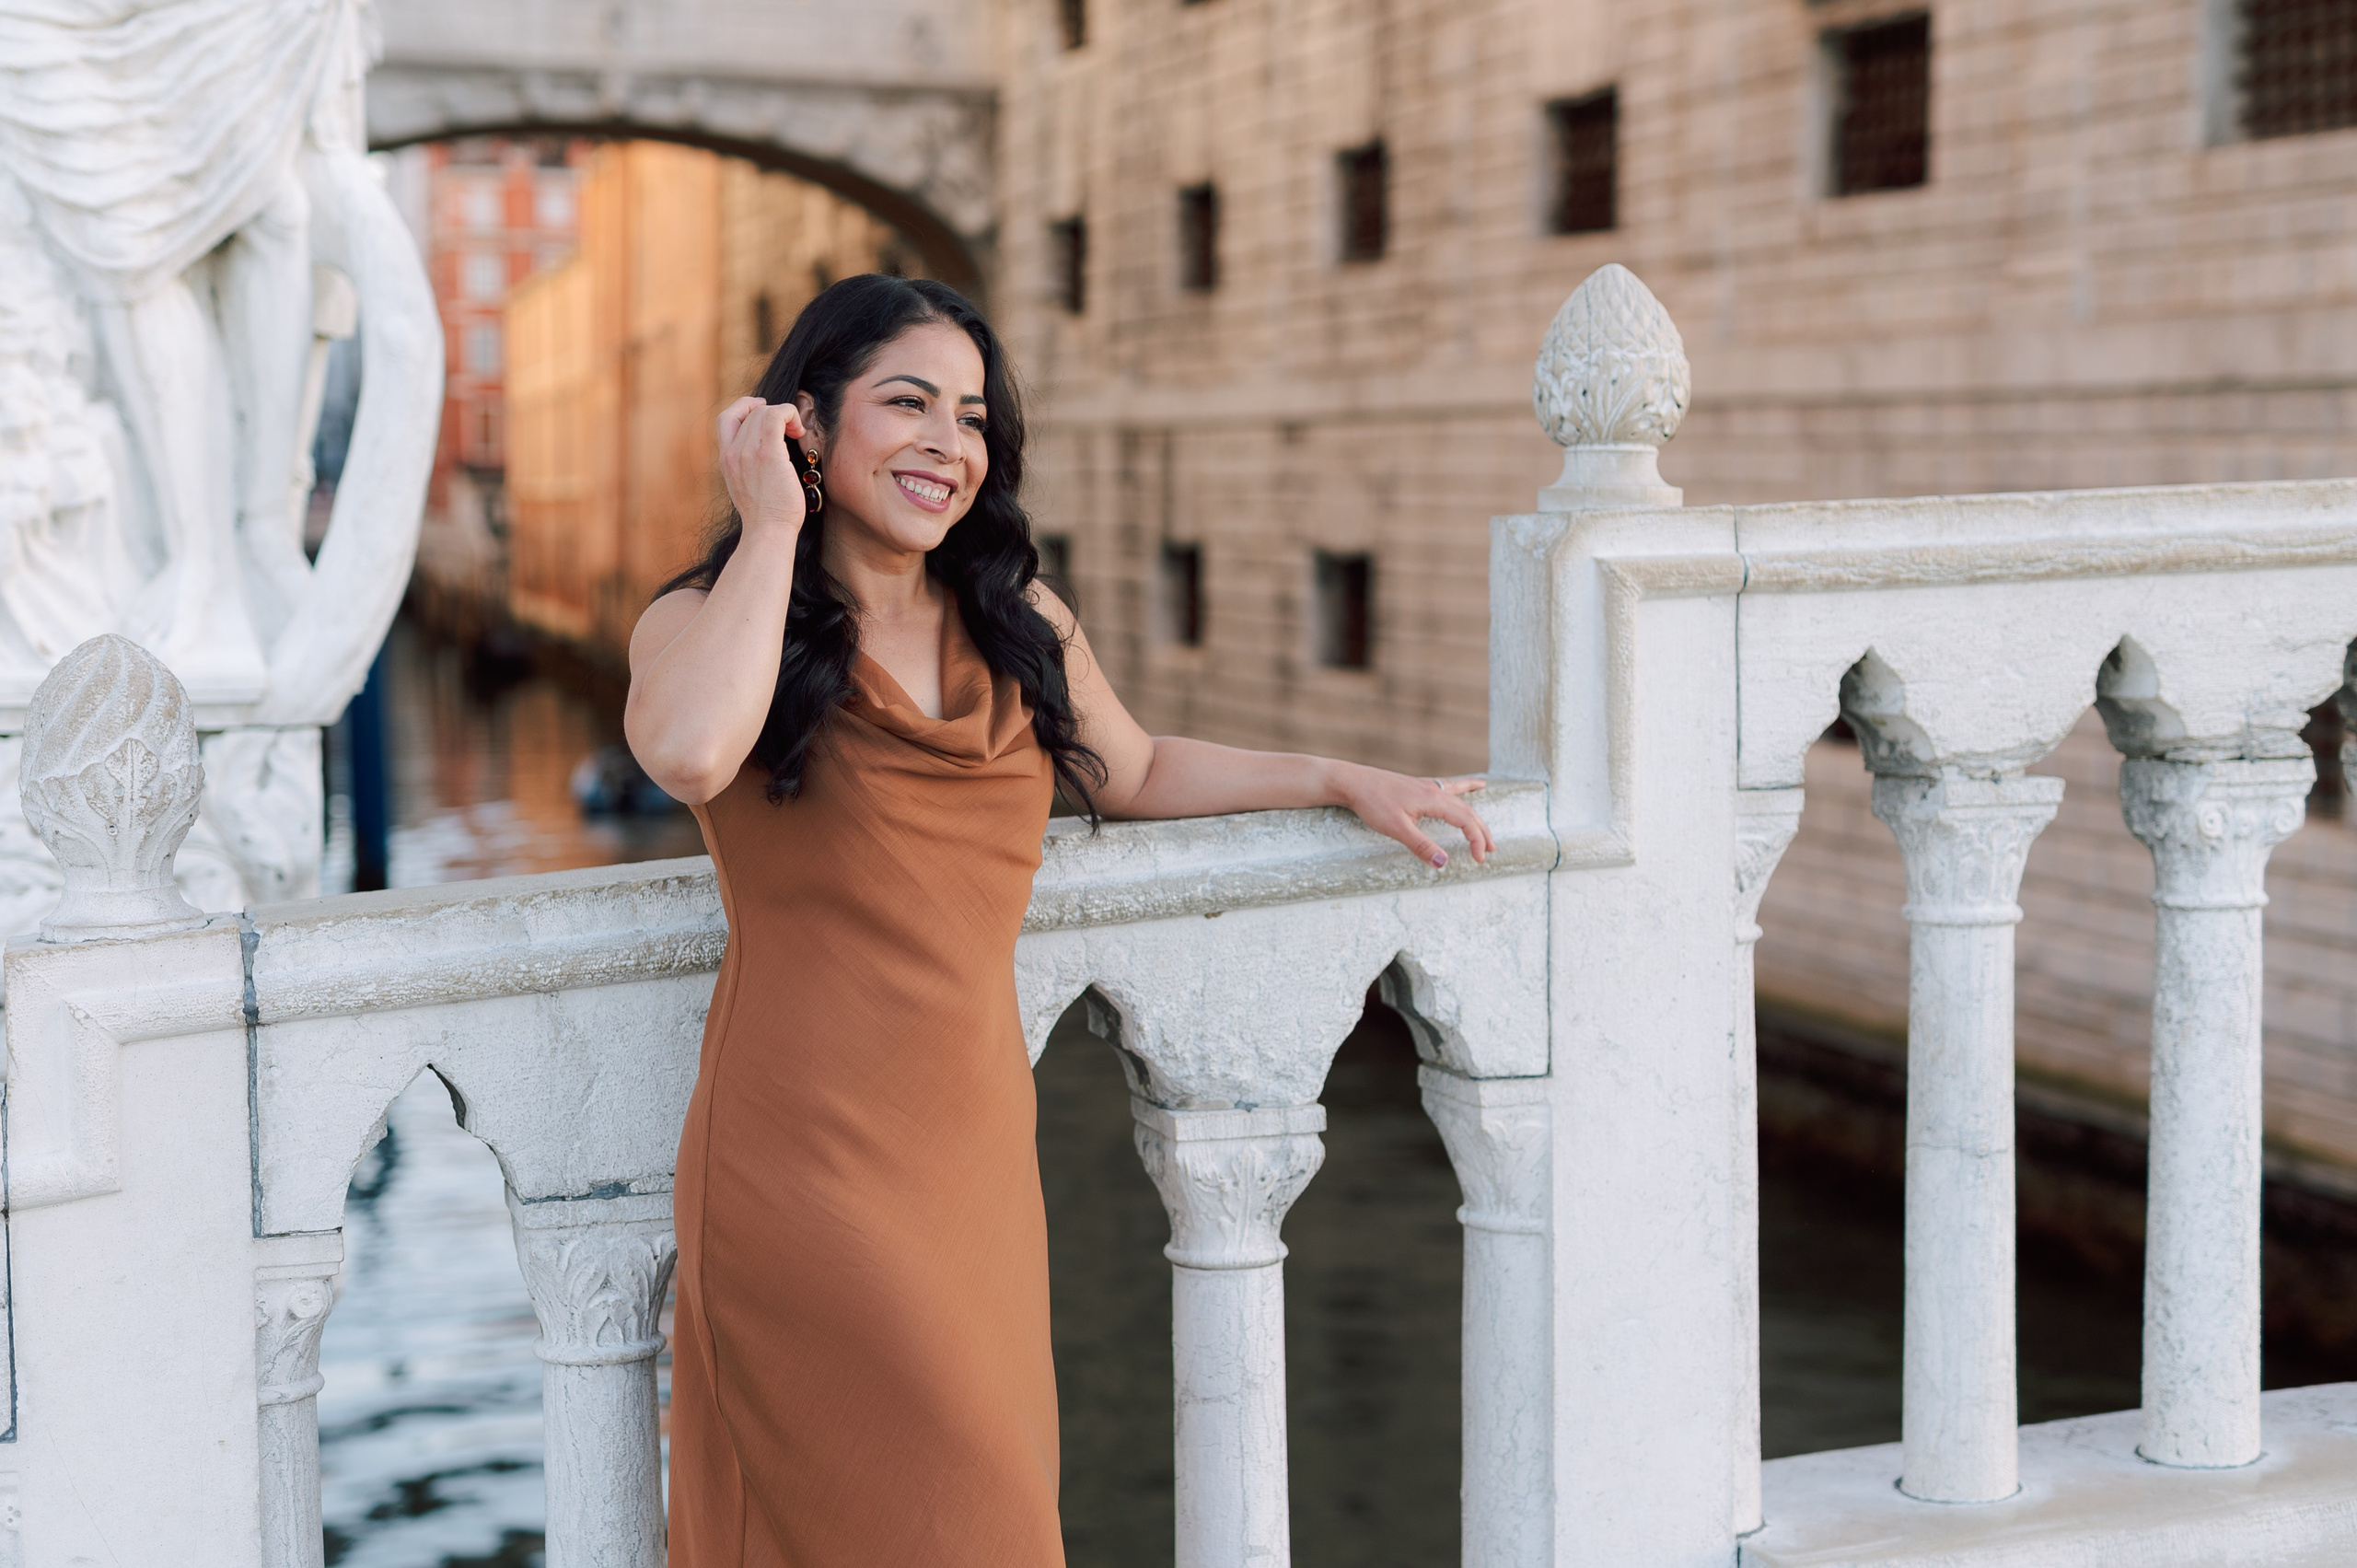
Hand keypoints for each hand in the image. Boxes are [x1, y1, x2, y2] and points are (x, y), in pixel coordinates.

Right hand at [716, 396, 811, 540]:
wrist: (768, 531)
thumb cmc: (766, 515)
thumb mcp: (747, 486)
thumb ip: (748, 466)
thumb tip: (767, 452)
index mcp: (726, 460)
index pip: (726, 418)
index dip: (745, 407)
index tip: (764, 411)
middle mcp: (732, 453)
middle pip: (749, 413)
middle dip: (773, 413)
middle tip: (790, 429)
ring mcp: (747, 452)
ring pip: (763, 412)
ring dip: (784, 414)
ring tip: (797, 432)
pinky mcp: (768, 454)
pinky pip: (776, 416)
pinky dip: (789, 414)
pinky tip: (799, 430)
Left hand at [1332, 765, 1492, 868]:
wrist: (1353, 782)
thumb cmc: (1372, 803)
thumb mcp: (1396, 829)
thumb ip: (1421, 846)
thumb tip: (1444, 863)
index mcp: (1433, 800)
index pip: (1466, 821)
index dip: (1476, 840)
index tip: (1479, 859)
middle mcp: (1434, 790)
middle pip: (1468, 811)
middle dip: (1481, 832)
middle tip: (1491, 851)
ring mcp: (1427, 786)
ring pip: (1461, 800)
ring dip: (1476, 817)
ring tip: (1486, 829)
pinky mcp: (1419, 786)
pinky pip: (1451, 787)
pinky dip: (1467, 787)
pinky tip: (1478, 784)